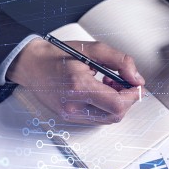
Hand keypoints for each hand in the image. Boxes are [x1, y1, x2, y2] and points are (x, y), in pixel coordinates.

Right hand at [7, 39, 145, 124]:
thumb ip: (120, 61)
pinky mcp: (69, 117)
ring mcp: (70, 114)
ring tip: (109, 83)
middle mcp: (73, 106)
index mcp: (79, 86)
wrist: (32, 64)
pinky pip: (97, 118)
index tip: (136, 83)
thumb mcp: (93, 49)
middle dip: (127, 99)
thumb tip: (137, 78)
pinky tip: (99, 91)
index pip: (117, 103)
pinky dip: (105, 106)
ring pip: (108, 119)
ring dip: (116, 103)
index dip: (133, 95)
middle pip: (116, 115)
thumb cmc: (58, 55)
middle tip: (123, 81)